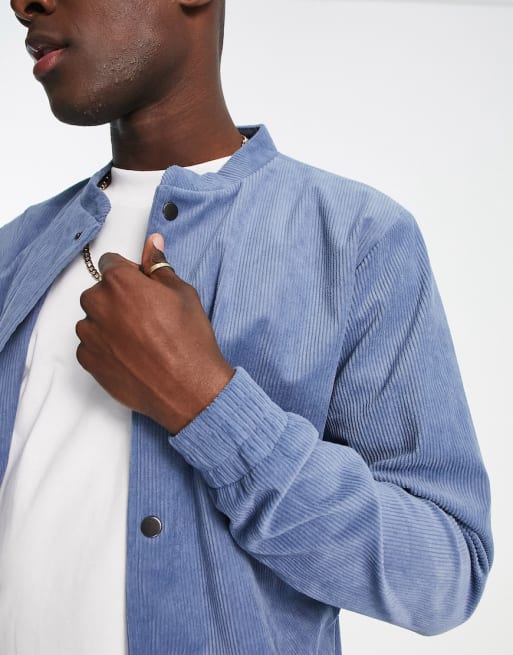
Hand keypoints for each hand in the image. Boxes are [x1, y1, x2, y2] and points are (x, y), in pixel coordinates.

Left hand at [76, 233, 234, 433]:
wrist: (188, 388)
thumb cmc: (189, 341)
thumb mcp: (182, 294)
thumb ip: (159, 267)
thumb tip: (153, 244)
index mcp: (121, 282)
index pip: (110, 263)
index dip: (129, 274)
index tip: (142, 288)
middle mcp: (99, 305)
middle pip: (99, 292)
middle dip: (117, 299)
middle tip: (146, 317)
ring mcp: (91, 335)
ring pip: (93, 319)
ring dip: (109, 323)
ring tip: (139, 339)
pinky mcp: (89, 360)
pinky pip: (90, 345)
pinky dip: (105, 347)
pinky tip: (131, 355)